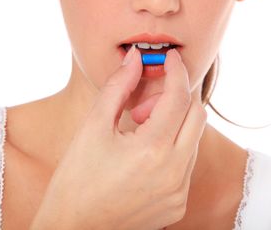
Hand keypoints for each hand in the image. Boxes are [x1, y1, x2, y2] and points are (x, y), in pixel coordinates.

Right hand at [29, 46, 207, 229]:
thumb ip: (118, 86)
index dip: (176, 71)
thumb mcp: (92, 126)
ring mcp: (179, 192)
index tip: (169, 58)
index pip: (179, 97)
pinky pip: (186, 163)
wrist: (74, 229)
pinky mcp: (177, 205)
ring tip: (138, 129)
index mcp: (152, 150)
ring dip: (174, 123)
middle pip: (196, 115)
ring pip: (193, 139)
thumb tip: (135, 58)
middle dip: (176, 97)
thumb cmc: (76, 179)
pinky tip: (144, 152)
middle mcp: (174, 173)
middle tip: (144, 102)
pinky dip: (173, 147)